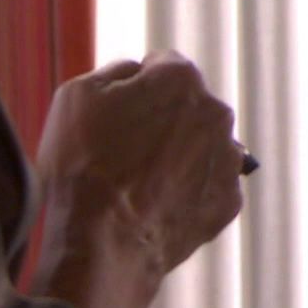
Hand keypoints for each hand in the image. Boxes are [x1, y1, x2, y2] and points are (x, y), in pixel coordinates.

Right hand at [37, 51, 244, 274]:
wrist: (102, 240)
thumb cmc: (84, 164)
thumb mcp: (78, 95)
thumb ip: (117, 71)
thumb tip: (139, 72)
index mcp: (182, 79)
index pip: (162, 67)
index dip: (135, 88)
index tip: (116, 113)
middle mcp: (217, 113)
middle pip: (187, 107)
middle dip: (162, 121)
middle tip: (124, 151)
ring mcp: (228, 159)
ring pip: (201, 147)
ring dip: (178, 156)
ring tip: (139, 183)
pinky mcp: (229, 200)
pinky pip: (206, 186)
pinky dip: (186, 193)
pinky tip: (156, 206)